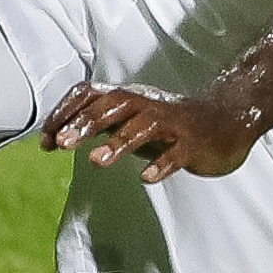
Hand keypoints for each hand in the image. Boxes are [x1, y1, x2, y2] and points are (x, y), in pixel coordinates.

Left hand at [39, 82, 266, 183]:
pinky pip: (177, 153)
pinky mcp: (194, 143)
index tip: (46, 140)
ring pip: (144, 126)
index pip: (91, 94)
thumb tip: (54, 139)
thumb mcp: (128, 122)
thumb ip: (96, 127)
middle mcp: (148, 105)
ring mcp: (172, 123)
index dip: (66, 114)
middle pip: (114, 106)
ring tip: (96, 161)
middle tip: (63, 145)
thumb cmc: (170, 124)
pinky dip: (162, 164)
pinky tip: (146, 178)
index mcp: (129, 99)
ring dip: (119, 142)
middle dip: (86, 123)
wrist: (227, 122)